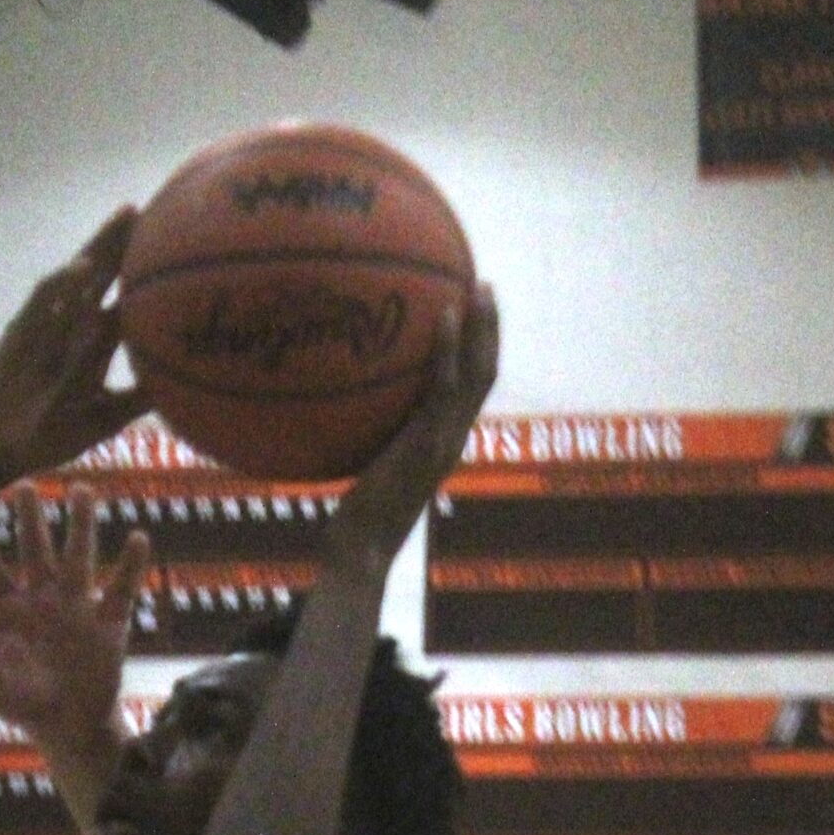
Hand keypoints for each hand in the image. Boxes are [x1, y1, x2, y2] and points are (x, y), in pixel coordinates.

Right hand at [0, 209, 151, 498]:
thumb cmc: (46, 437)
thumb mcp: (102, 420)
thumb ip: (137, 402)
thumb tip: (181, 391)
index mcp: (93, 345)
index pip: (125, 299)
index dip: (146, 274)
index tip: (179, 247)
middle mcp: (72, 328)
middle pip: (105, 276)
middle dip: (127, 244)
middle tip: (159, 208)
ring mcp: (46, 326)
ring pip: (78, 278)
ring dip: (101, 247)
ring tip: (128, 217)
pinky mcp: (20, 333)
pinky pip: (42, 304)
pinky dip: (62, 285)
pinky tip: (83, 267)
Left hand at [0, 485, 150, 746]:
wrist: (67, 728)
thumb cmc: (21, 702)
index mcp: (9, 609)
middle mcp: (43, 598)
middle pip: (36, 550)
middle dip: (30, 520)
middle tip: (24, 487)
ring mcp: (77, 606)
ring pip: (79, 558)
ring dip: (81, 526)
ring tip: (82, 491)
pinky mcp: (109, 622)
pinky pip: (121, 589)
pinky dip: (131, 565)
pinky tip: (137, 537)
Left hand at [329, 284, 500, 566]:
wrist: (361, 549)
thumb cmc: (355, 515)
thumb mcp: (368, 465)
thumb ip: (372, 434)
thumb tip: (341, 401)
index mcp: (445, 441)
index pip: (472, 389)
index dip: (479, 349)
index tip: (473, 311)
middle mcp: (454, 438)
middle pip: (487, 372)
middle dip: (492, 328)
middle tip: (485, 285)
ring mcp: (446, 441)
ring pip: (479, 374)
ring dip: (483, 328)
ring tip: (478, 287)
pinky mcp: (430, 444)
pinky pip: (446, 386)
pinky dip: (450, 348)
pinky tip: (444, 313)